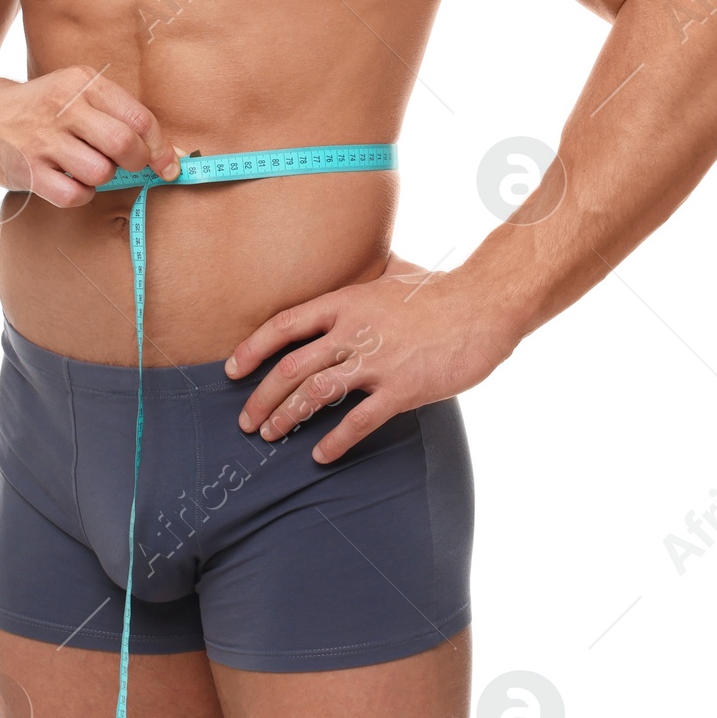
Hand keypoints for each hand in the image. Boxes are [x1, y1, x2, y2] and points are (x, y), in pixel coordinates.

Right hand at [0, 65, 179, 211]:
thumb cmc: (44, 111)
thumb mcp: (77, 93)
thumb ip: (119, 116)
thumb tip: (169, 154)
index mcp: (82, 82)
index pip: (138, 117)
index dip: (160, 146)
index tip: (169, 165)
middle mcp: (63, 107)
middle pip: (124, 144)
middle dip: (137, 163)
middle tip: (130, 166)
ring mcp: (42, 139)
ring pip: (101, 172)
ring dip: (103, 178)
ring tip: (89, 167)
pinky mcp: (27, 169)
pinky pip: (74, 195)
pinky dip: (81, 195)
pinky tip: (71, 182)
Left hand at [223, 252, 517, 461]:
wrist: (483, 304)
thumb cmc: (442, 290)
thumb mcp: (396, 273)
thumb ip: (372, 277)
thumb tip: (367, 263)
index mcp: (347, 302)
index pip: (285, 324)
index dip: (253, 348)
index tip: (232, 369)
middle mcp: (354, 330)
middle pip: (292, 366)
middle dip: (262, 396)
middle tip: (246, 421)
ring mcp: (377, 360)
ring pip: (316, 393)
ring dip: (288, 417)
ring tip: (272, 436)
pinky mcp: (402, 388)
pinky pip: (358, 420)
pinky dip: (335, 440)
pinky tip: (321, 454)